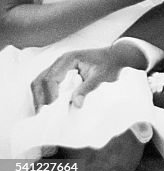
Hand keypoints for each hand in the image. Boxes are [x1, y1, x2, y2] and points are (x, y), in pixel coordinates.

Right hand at [31, 43, 147, 108]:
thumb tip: (76, 104)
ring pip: (41, 81)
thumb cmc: (110, 65)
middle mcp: (60, 61)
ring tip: (43, 112)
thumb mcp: (101, 77)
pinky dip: (44, 94)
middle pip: (41, 79)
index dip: (49, 94)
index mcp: (68, 59)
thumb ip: (87, 88)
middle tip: (42, 114)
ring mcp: (60, 66)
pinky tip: (48, 105)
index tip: (53, 108)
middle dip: (40, 97)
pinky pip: (47, 83)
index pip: (51, 78)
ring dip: (40, 96)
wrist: (116, 57)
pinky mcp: (61, 72)